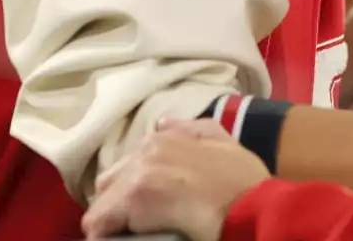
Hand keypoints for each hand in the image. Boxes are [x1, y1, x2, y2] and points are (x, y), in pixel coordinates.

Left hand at [82, 119, 269, 240]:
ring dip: (113, 220)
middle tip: (140, 223)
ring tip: (133, 232)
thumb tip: (162, 123)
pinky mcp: (131, 201)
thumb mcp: (224, 142)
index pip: (129, 167)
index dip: (135, 191)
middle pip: (109, 183)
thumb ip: (192, 129)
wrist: (253, 206)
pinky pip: (99, 226)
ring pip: (103, 206)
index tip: (149, 209)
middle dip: (118, 204)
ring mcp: (136, 175)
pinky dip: (107, 235)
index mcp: (163, 139)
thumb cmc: (245, 181)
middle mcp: (144, 152)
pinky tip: (123, 239)